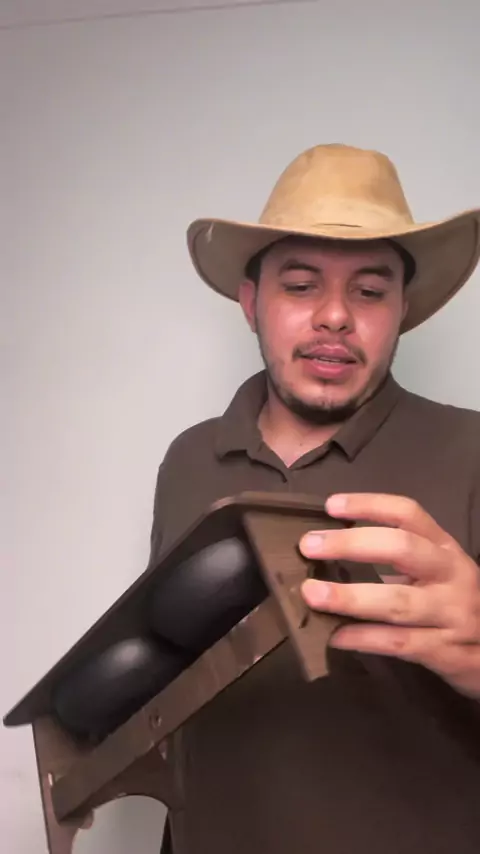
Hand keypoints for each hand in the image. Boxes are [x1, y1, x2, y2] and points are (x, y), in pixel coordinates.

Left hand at [299, 493, 479, 699]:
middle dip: (351, 544)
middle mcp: (451, 575)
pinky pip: (398, 642)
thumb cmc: (452, 605)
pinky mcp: (446, 652)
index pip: (408, 514)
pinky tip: (335, 636)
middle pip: (402, 549)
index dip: (369, 505)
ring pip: (397, 601)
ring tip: (312, 594)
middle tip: (308, 546)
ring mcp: (451, 614)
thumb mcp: (436, 574)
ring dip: (350, 597)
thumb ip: (395, 561)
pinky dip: (363, 638)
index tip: (330, 506)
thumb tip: (328, 552)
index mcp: (445, 548)